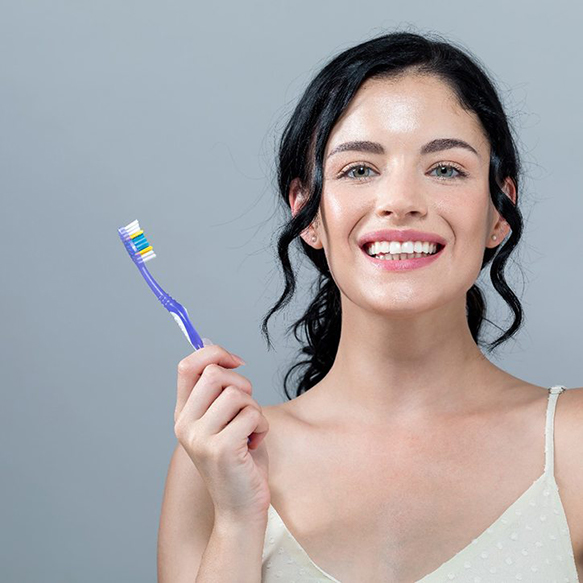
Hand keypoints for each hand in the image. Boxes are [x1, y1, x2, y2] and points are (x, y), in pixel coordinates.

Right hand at [174, 342, 269, 523]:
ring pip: (236, 394)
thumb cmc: (240, 460)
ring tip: (251, 430)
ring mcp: (200, 438)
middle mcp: (185, 425)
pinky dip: (262, 425)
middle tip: (247, 407)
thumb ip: (218, 391)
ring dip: (255, 409)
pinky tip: (255, 444)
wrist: (241, 508)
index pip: (187, 366)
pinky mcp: (221, 449)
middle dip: (242, 383)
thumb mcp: (224, 420)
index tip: (236, 361)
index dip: (214, 353)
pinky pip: (251, 414)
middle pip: (214, 374)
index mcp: (183, 414)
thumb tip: (217, 351)